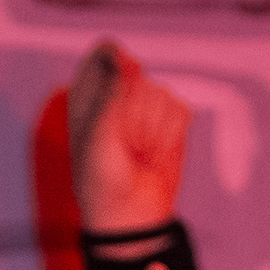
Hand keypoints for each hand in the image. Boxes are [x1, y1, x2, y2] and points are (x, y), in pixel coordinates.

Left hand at [66, 41, 188, 238]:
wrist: (129, 217)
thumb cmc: (101, 180)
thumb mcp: (96, 136)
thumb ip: (110, 93)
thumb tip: (124, 57)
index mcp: (88, 95)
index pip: (105, 52)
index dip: (117, 60)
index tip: (123, 76)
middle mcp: (116, 97)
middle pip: (138, 74)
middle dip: (135, 109)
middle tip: (124, 142)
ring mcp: (146, 109)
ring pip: (162, 93)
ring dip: (152, 128)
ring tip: (138, 153)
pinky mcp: (171, 122)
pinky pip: (181, 111)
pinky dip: (171, 136)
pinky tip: (155, 155)